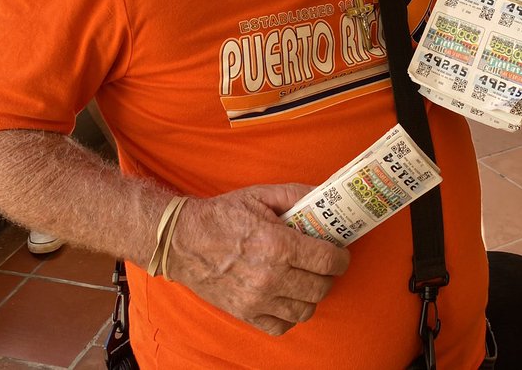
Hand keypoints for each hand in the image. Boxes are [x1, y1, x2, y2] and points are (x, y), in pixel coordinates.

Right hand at [166, 184, 349, 335]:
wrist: (180, 240)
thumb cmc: (222, 215)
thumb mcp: (260, 195)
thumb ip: (296, 195)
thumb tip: (325, 196)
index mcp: (278, 245)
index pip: (329, 260)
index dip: (341, 257)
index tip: (340, 252)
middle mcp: (271, 277)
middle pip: (322, 287)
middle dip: (329, 274)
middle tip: (323, 263)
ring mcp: (257, 300)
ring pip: (305, 310)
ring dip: (312, 295)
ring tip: (305, 279)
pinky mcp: (245, 313)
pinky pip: (282, 326)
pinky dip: (290, 315)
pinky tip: (286, 297)